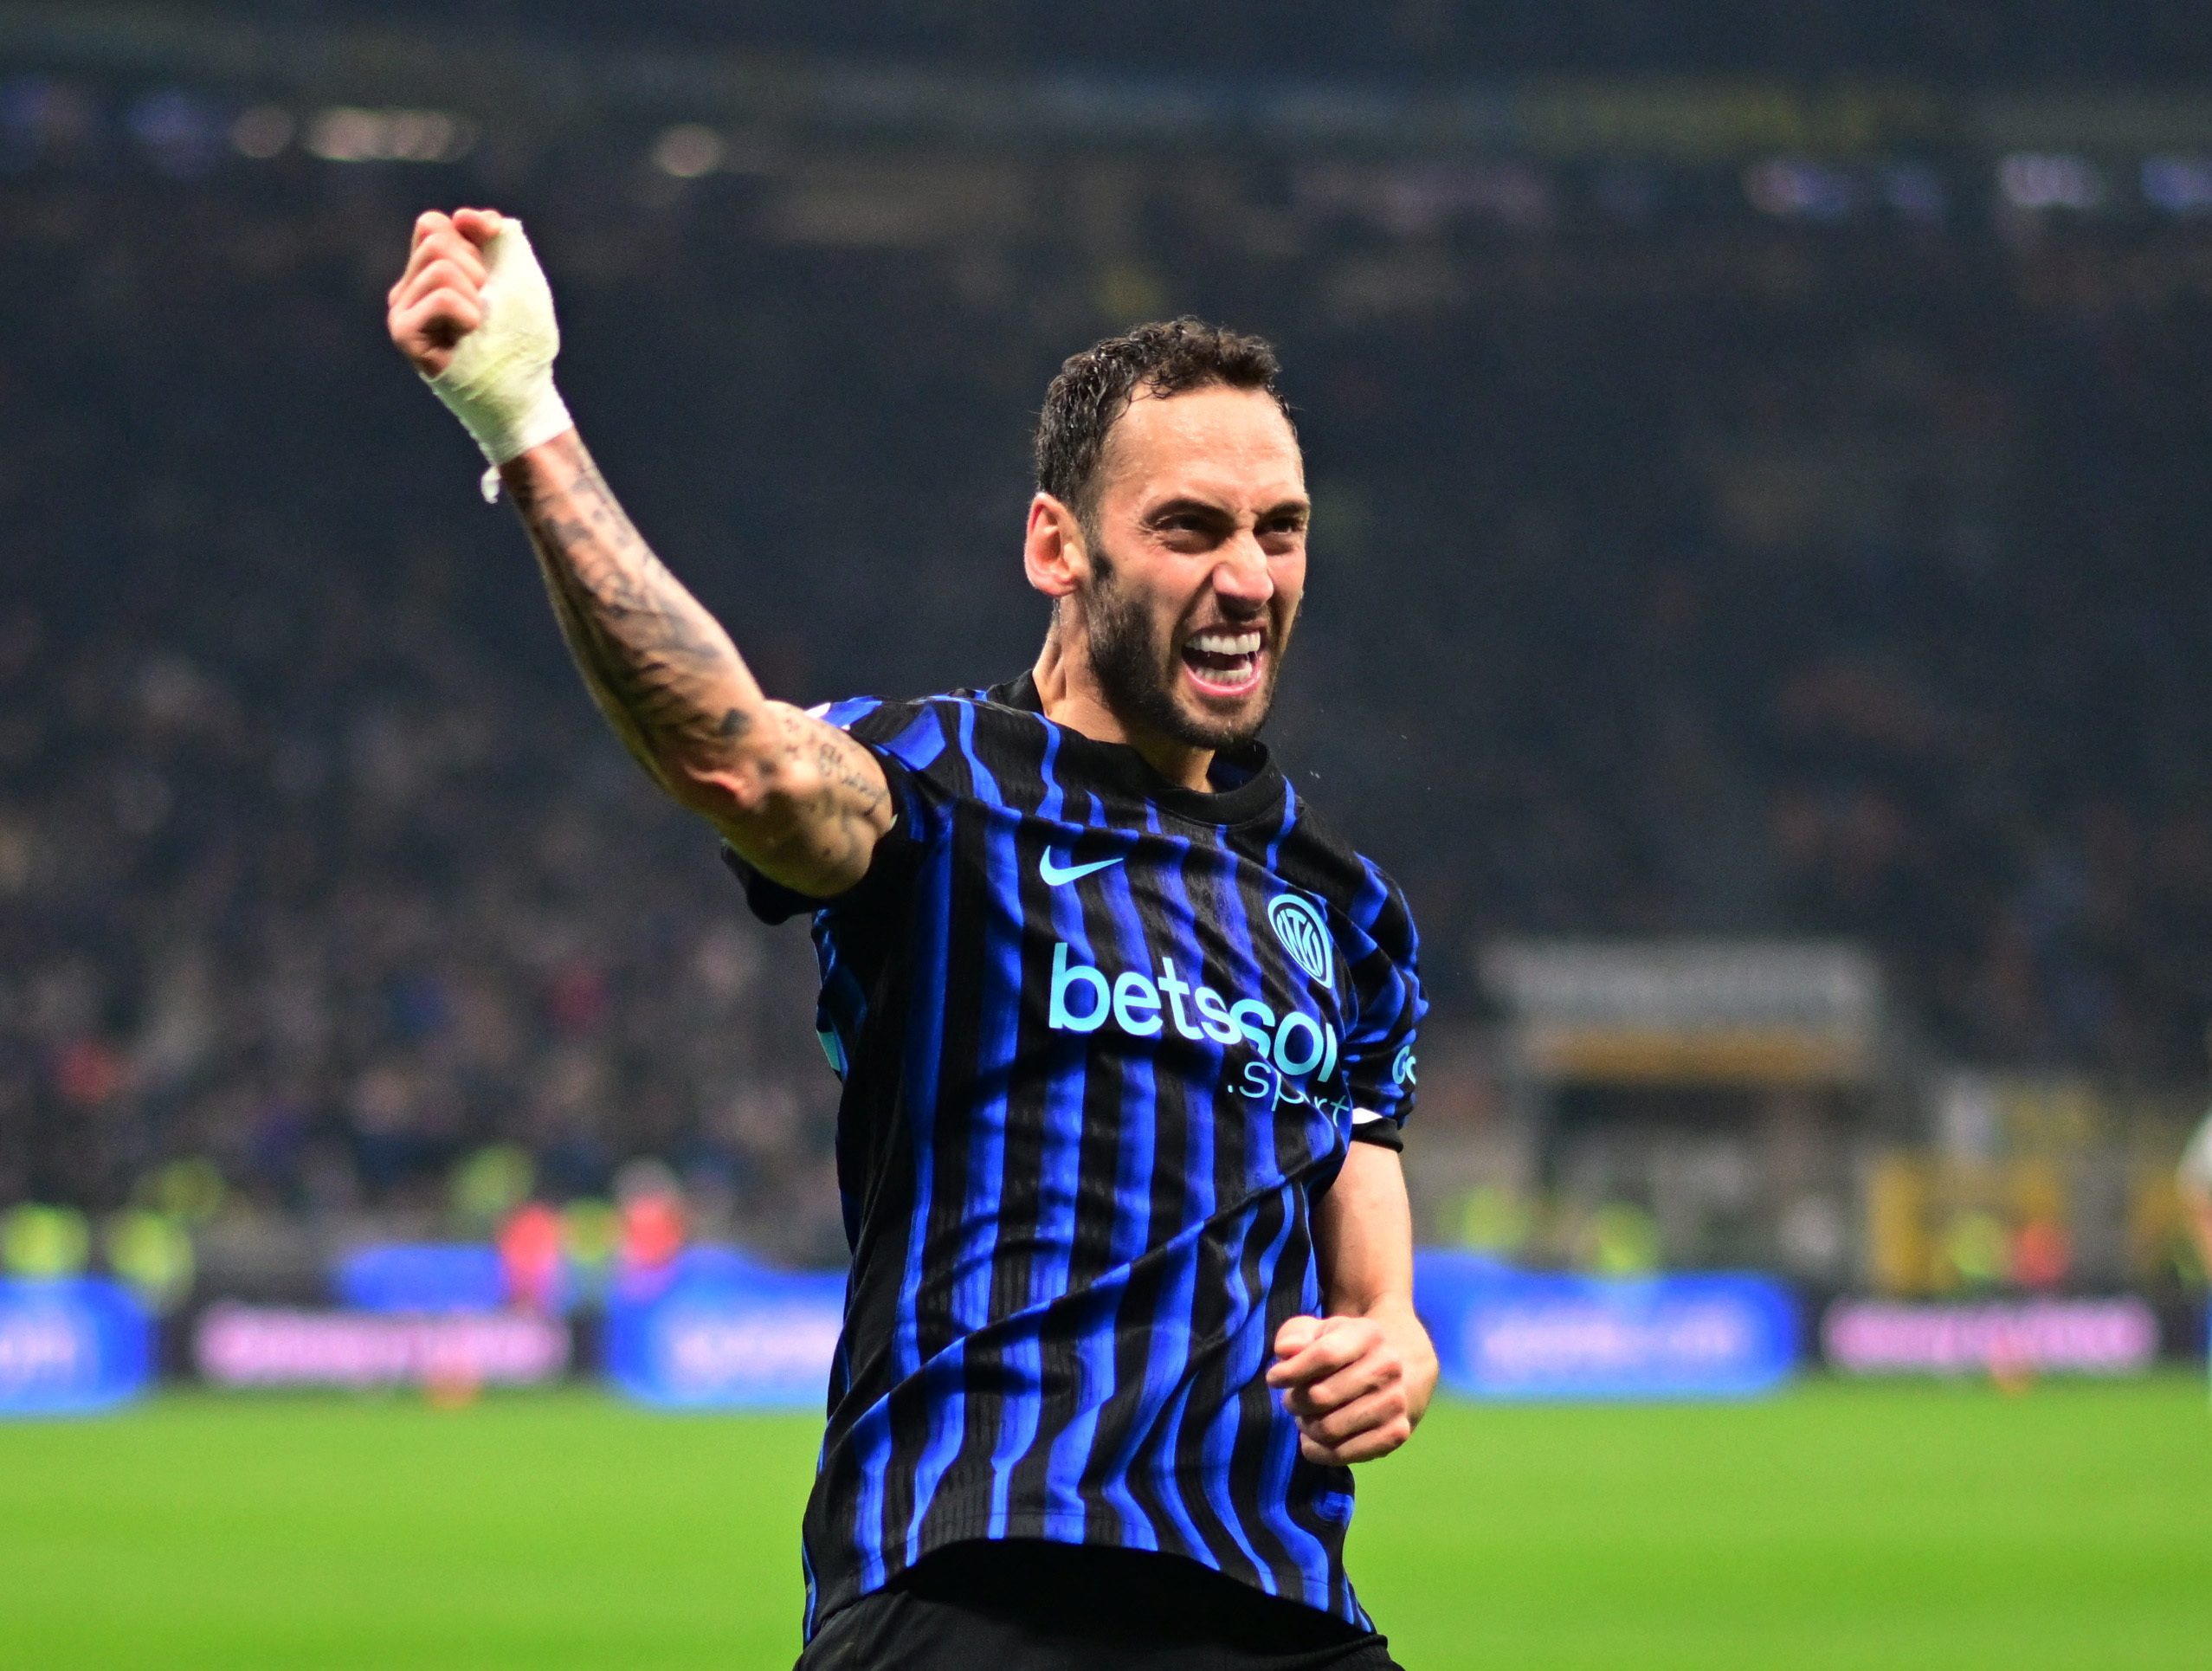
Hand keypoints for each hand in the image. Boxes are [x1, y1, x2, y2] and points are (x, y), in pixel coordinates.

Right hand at [386, 207, 571, 469]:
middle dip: (476, 269)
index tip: (495, 266)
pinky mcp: (404, 333)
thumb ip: (497, 237)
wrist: (523, 390)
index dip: (472, 235)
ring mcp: (402, 310)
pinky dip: (468, 312)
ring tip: (478, 326)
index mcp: (430, 271)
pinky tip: (470, 335)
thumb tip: (465, 216)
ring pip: (439, 265)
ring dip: (475, 295)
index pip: (433, 225)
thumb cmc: (522, 338)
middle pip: (436, 239)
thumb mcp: (518, 275)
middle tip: (485, 309)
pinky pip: (441, 297)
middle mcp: (409, 288)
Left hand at [1266, 1311, 1427, 1465]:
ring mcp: (1395, 1403)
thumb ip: (1295, 1334)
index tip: (1274, 1379)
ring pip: (1329, 1429)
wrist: (1391, 1374)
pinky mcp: (1396, 1434)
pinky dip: (1318, 1451)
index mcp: (1368, 1335)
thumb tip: (1286, 1351)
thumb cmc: (1343, 1351)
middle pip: (1321, 1396)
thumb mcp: (1318, 1333)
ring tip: (1305, 1417)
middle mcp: (1388, 1367)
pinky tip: (1312, 1439)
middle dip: (1294, 1402)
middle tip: (1292, 1401)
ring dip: (1306, 1426)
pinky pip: (1343, 1454)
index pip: (1324, 1355)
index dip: (1291, 1371)